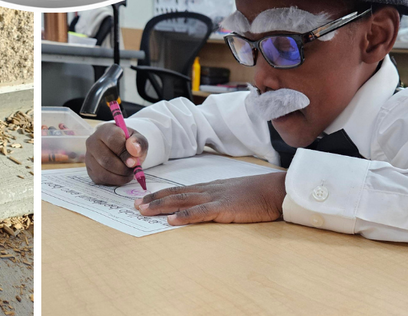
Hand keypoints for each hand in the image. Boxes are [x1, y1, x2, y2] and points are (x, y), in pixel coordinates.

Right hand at [85, 122, 147, 184]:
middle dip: (123, 168)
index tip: (134, 160)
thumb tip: (134, 150)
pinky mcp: (90, 171)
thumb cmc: (128, 143)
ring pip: (103, 172)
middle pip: (106, 159)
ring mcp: (89, 157)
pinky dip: (115, 181)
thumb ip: (138, 142)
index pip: (112, 139)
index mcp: (105, 130)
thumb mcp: (138, 139)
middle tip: (132, 168)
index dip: (124, 152)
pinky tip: (121, 175)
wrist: (120, 149)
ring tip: (128, 172)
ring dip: (120, 176)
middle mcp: (92, 142)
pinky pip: (102, 179)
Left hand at [135, 171, 286, 224]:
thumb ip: (214, 199)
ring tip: (144, 210)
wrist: (273, 189)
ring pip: (181, 200)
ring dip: (161, 205)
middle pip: (175, 194)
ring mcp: (214, 198)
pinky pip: (200, 212)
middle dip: (153, 200)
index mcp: (207, 187)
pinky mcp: (223, 208)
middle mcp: (206, 190)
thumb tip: (200, 207)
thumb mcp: (230, 194)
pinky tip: (172, 220)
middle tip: (135, 205)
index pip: (178, 190)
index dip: (159, 194)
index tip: (143, 199)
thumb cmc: (254, 194)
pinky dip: (184, 215)